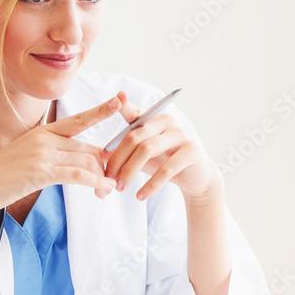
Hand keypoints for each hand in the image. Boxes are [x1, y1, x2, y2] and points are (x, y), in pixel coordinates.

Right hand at [0, 94, 122, 219]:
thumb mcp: (25, 158)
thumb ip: (48, 154)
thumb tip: (73, 160)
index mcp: (41, 132)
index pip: (77, 120)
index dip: (100, 111)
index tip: (119, 101)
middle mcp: (43, 139)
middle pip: (87, 148)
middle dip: (104, 165)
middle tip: (112, 180)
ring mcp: (42, 154)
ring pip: (85, 161)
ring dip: (101, 177)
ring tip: (108, 190)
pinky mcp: (40, 172)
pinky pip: (77, 175)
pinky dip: (94, 182)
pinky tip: (103, 188)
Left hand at [103, 91, 219, 201]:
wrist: (194, 177)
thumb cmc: (164, 162)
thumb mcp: (142, 155)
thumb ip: (124, 152)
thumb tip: (100, 155)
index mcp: (153, 118)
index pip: (134, 111)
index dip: (123, 105)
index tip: (116, 98)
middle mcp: (167, 121)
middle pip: (134, 136)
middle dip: (118, 159)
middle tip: (108, 179)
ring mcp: (180, 134)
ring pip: (147, 150)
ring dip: (130, 171)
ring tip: (120, 188)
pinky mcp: (191, 151)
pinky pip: (166, 169)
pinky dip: (150, 185)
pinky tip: (140, 196)